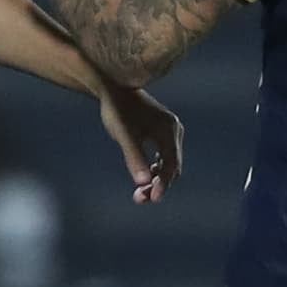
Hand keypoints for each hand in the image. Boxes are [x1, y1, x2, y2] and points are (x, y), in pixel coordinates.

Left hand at [98, 86, 183, 204]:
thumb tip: (142, 184)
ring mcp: (170, 131)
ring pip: (168, 163)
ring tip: (139, 195)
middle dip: (158, 184)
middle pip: (172, 166)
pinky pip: (163, 157)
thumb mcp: (124, 136)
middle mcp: (174, 130)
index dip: (163, 184)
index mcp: (169, 130)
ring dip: (156, 180)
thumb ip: (134, 158)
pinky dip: (154, 170)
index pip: (171, 164)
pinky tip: (142, 180)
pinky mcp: (162, 132)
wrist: (113, 86)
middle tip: (140, 199)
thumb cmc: (117, 110)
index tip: (153, 199)